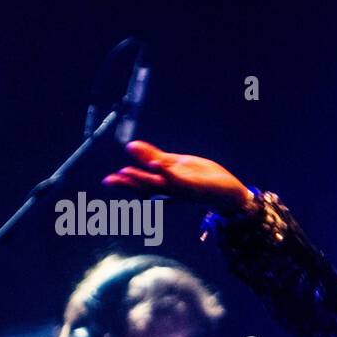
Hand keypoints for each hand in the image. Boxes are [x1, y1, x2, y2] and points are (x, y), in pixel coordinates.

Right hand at [103, 140, 253, 214]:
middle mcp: (171, 190)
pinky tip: (157, 165)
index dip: (125, 183)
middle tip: (108, 181)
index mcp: (164, 184)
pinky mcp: (195, 187)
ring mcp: (182, 190)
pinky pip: (179, 181)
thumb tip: (130, 146)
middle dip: (127, 184)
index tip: (108, 180)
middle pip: (145, 187)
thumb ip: (154, 156)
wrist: (229, 191)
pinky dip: (167, 173)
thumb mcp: (176, 164)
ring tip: (125, 173)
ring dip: (142, 179)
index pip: (142, 183)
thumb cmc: (202, 178)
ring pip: (158, 186)